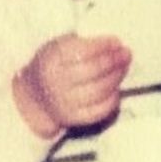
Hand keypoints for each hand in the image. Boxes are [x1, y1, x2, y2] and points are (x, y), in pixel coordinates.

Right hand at [13, 34, 131, 137]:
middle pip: (93, 70)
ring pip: (99, 90)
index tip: (116, 42)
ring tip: (123, 68)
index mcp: (51, 60)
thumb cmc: (52, 66)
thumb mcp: (56, 48)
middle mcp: (56, 82)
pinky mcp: (73, 119)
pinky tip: (116, 89)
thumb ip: (80, 43)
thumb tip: (113, 45)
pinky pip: (99, 110)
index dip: (104, 46)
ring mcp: (64, 103)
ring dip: (116, 77)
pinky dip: (112, 99)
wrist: (35, 98)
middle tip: (126, 54)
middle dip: (114, 61)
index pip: (82, 51)